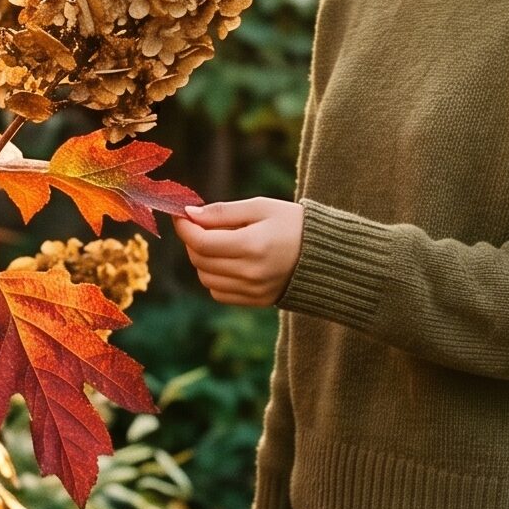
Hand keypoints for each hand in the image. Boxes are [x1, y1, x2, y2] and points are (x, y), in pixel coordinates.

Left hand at [174, 196, 305, 305]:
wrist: (327, 254)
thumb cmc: (293, 223)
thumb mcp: (260, 207)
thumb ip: (222, 212)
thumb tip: (189, 214)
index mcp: (253, 245)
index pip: (201, 242)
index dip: (184, 228)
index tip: (181, 215)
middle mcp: (251, 273)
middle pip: (200, 260)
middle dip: (193, 241)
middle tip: (201, 225)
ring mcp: (254, 291)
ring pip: (205, 278)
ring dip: (202, 259)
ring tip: (218, 242)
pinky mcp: (257, 301)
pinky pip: (218, 293)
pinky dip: (214, 276)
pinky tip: (228, 261)